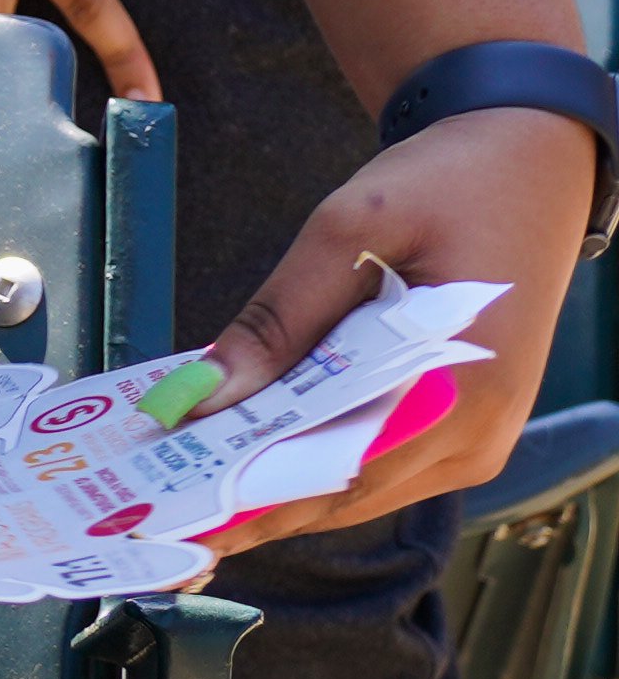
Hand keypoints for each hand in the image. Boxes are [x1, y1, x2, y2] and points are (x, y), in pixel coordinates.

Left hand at [188, 100, 594, 547]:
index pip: (336, 475)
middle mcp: (477, 440)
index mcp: (460, 395)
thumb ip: (278, 318)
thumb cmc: (446, 187)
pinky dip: (309, 457)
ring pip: (355, 487)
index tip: (167, 512)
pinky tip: (244, 444)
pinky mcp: (463, 429)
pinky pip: (376, 461)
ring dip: (271, 483)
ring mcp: (477, 442)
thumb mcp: (348, 231)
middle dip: (245, 500)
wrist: (529, 165)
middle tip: (149, 505)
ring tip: (178, 479)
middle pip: (341, 494)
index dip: (247, 500)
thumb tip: (204, 396)